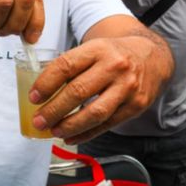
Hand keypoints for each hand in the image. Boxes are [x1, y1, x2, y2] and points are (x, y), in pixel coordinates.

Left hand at [28, 36, 159, 144]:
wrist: (152, 57)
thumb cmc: (114, 54)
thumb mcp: (94, 49)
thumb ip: (72, 65)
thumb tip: (42, 90)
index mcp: (98, 49)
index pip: (66, 66)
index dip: (46, 83)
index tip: (33, 97)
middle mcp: (114, 66)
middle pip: (78, 92)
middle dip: (54, 110)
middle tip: (39, 120)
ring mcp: (127, 87)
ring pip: (94, 113)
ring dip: (70, 125)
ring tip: (53, 130)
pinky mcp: (136, 105)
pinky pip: (107, 124)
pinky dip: (86, 133)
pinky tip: (71, 137)